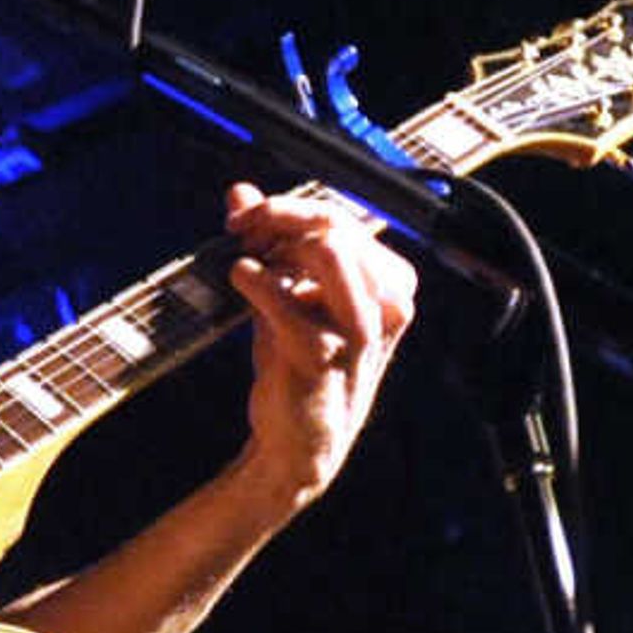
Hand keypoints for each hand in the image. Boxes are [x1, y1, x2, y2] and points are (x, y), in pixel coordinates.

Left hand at [222, 183, 418, 508]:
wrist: (298, 441)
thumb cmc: (299, 363)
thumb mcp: (286, 294)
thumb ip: (267, 241)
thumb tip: (239, 191)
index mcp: (392, 283)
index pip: (342, 219)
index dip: (287, 208)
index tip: (244, 217)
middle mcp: (388, 304)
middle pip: (334, 227)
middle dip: (279, 219)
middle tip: (240, 231)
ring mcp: (360, 332)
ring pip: (327, 252)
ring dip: (276, 246)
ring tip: (246, 259)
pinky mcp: (324, 358)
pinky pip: (288, 301)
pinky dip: (257, 280)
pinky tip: (239, 276)